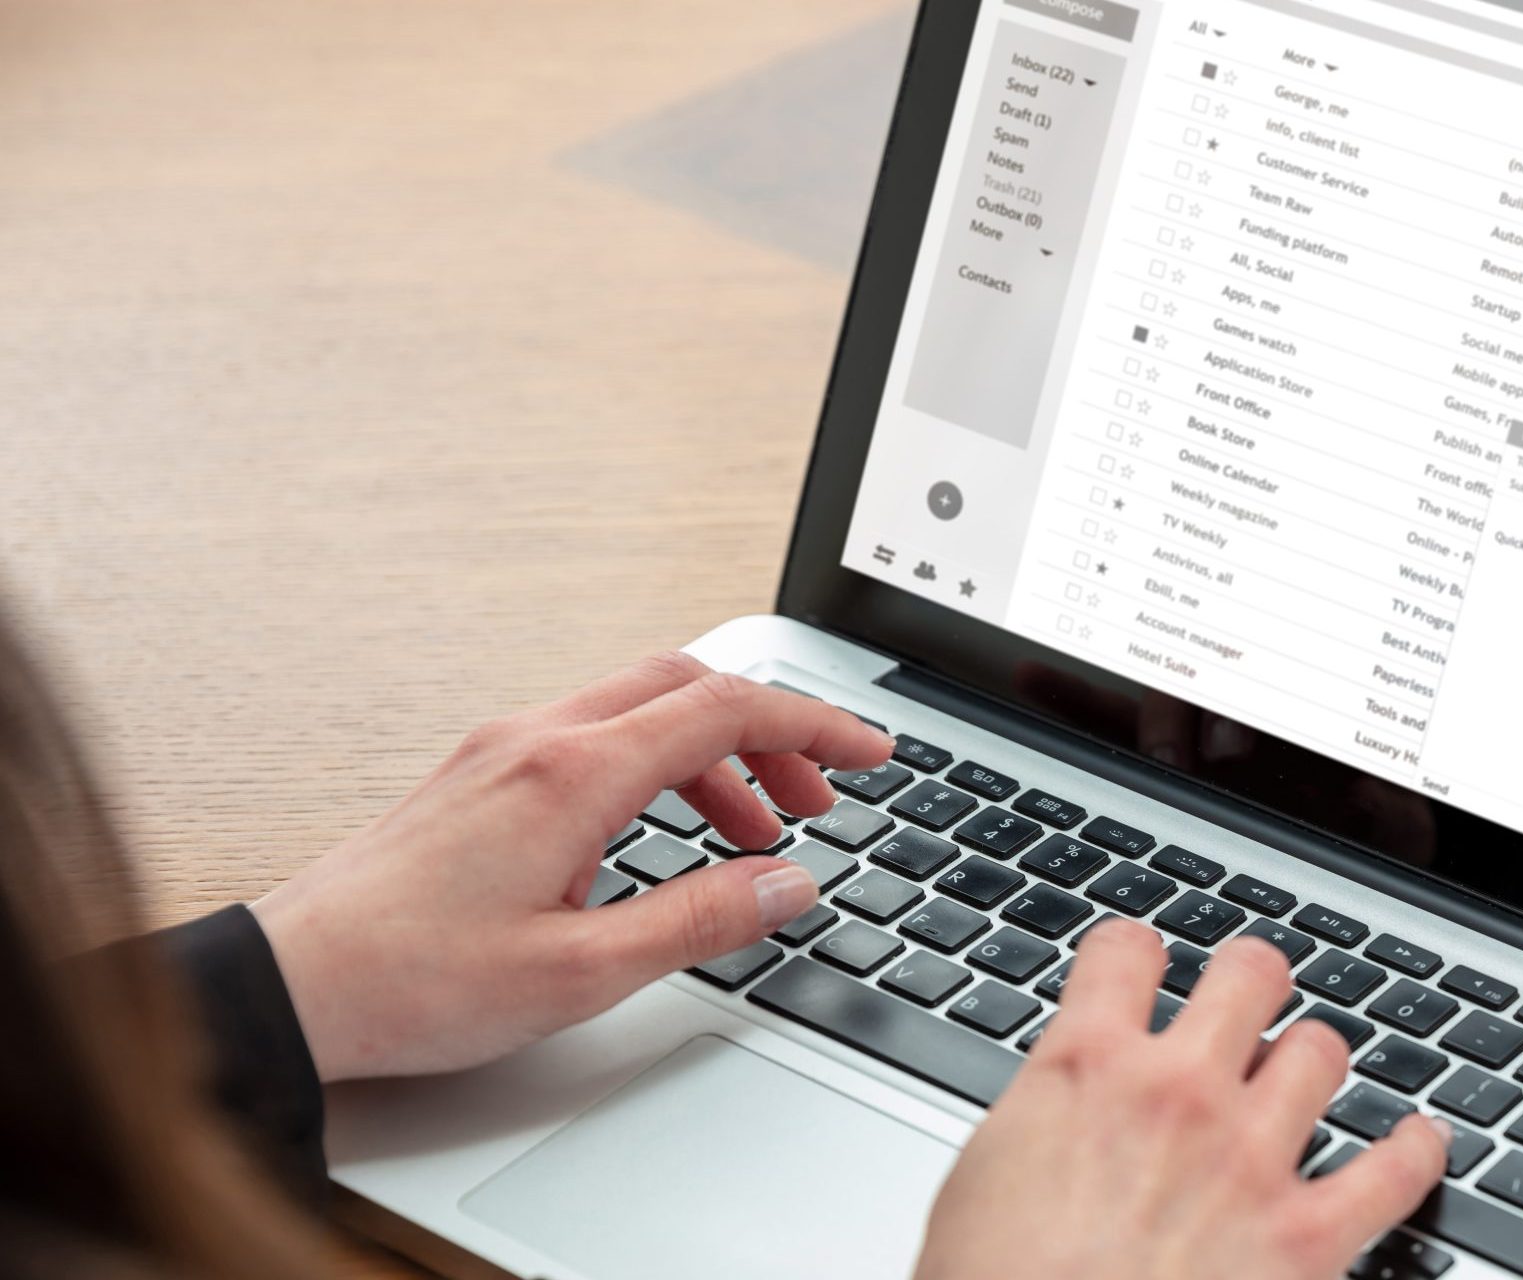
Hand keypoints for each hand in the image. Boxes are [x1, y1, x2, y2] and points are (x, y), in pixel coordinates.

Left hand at [251, 653, 892, 1080]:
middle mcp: (534, 740)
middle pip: (686, 685)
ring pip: (638, 708)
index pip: (725, 709)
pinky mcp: (477, 776)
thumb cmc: (413, 982)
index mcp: (571, 774)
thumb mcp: (584, 972)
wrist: (290, 987)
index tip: (872, 753)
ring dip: (713, 755)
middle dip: (771, 729)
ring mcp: (499, 750)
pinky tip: (659, 840)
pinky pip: (592, 737)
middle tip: (821, 794)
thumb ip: (701, 920)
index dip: (815, 724)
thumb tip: (788, 884)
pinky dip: (654, 768)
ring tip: (755, 831)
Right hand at [915, 919, 1450, 1279]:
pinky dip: (1416, 1153)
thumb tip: (1057, 1114)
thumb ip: (1040, 1121)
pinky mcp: (1306, 1235)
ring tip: (1309, 1074)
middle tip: (1248, 1000)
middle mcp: (1178, 1093)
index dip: (1136, 955)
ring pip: (1321, 1051)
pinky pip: (1394, 1171)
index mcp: (1085, 1071)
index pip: (1125, 954)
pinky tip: (1418, 1145)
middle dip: (1252, 981)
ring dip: (1315, 1061)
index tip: (1142, 967)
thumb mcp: (979, 1184)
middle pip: (1248, 975)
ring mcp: (1250, 1157)